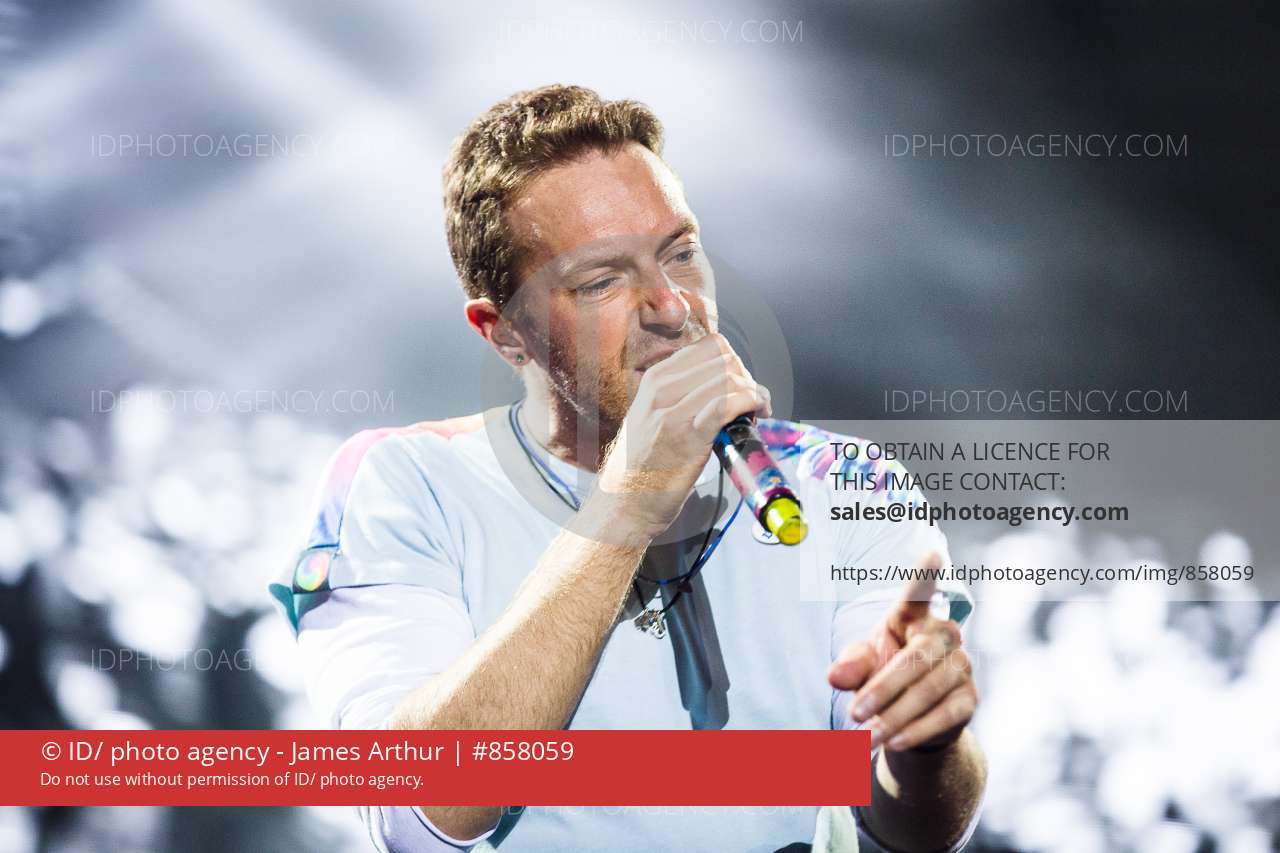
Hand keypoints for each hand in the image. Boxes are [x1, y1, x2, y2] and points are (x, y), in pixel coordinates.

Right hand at [591, 333, 769, 539]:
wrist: (624, 505)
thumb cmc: (642, 468)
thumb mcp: (650, 417)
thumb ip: (678, 397)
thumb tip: (721, 388)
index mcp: (654, 380)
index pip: (709, 347)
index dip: (735, 363)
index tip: (741, 385)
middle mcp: (661, 389)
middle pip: (724, 359)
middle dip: (747, 377)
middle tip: (754, 403)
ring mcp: (673, 411)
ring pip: (730, 379)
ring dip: (755, 392)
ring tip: (759, 412)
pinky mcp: (688, 435)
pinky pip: (728, 404)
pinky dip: (751, 403)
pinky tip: (757, 415)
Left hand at [828, 552, 976, 751]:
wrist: (910, 717)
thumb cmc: (883, 675)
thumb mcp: (862, 666)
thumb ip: (849, 666)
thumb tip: (835, 676)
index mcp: (911, 616)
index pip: (917, 593)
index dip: (925, 575)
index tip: (932, 554)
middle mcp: (943, 634)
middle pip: (915, 659)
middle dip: (882, 690)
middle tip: (853, 714)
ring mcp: (961, 665)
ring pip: (928, 690)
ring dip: (895, 717)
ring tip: (867, 737)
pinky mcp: (969, 697)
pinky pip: (945, 714)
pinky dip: (918, 730)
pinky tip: (895, 743)